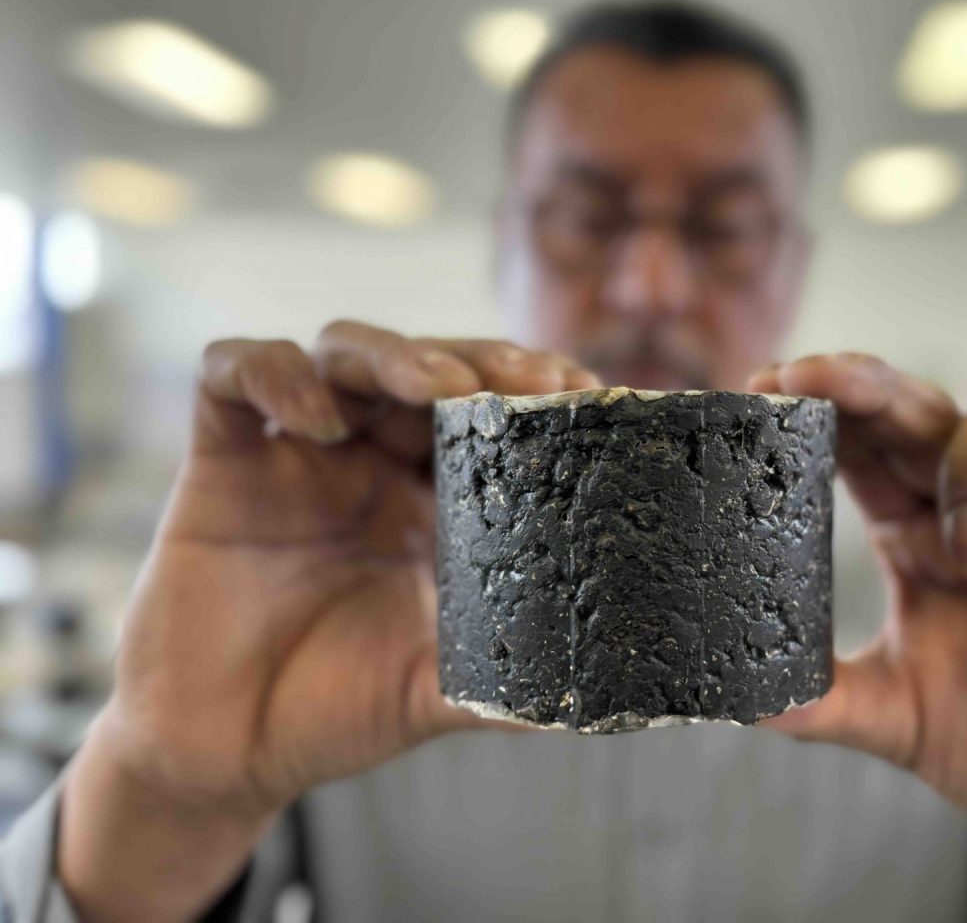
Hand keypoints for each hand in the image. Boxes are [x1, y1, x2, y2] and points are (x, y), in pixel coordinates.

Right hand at [60, 321, 598, 922]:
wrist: (228, 753)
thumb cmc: (340, 711)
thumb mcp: (438, 692)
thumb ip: (509, 685)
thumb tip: (604, 705)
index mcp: (437, 500)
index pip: (494, 414)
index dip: (539, 395)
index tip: (589, 396)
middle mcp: (375, 461)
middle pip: (428, 364)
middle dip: (482, 360)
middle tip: (530, 378)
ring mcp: (300, 452)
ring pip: (345, 351)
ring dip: (395, 354)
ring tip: (439, 385)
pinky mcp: (223, 459)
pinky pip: (232, 377)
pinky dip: (273, 376)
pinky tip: (318, 421)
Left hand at [748, 354, 966, 922]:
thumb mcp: (897, 717)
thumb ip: (827, 701)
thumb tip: (744, 701)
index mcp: (914, 527)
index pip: (863, 443)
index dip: (820, 407)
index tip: (766, 383)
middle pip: (929, 406)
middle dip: (872, 386)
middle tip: (817, 382)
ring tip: (964, 550)